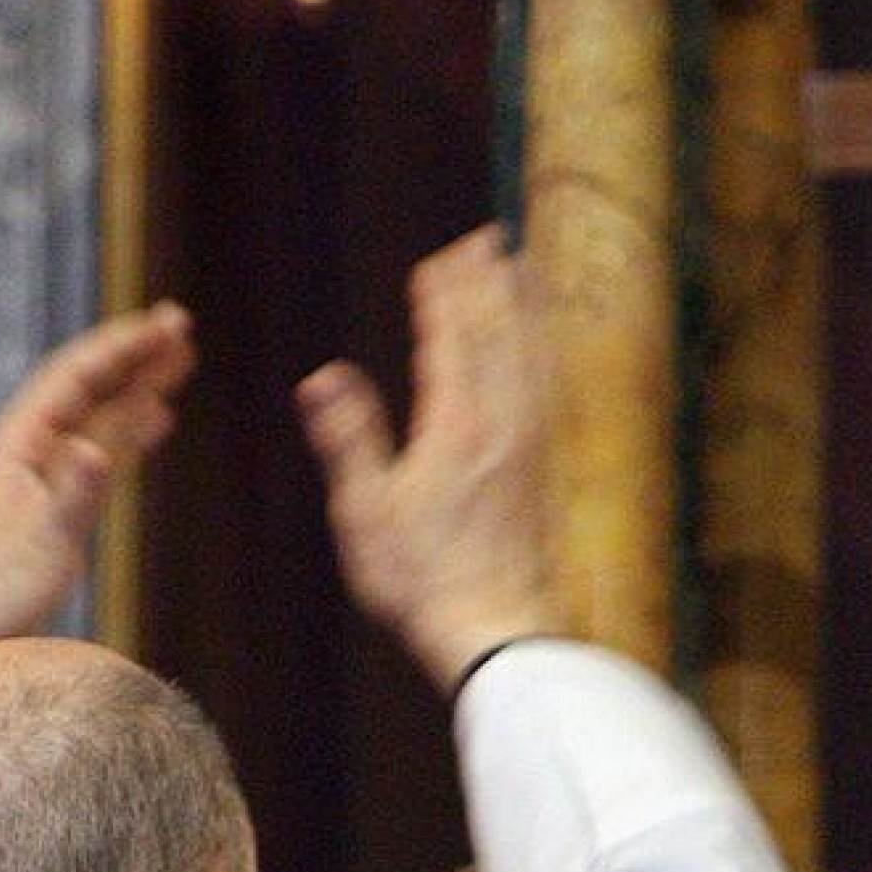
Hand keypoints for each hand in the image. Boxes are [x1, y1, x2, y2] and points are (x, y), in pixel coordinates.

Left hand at [0, 301, 195, 692]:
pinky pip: (93, 449)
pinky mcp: (45, 502)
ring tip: (180, 362)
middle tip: (183, 326)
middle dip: (133, 355)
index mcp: (13, 445)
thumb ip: (74, 493)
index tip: (168, 325)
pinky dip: (126, 429)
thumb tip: (96, 448)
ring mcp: (33, 474)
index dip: (123, 346)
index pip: (74, 377)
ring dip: (134, 387)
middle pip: (85, 386)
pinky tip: (153, 422)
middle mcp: (21, 450)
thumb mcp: (44, 544)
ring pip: (92, 416)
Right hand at [296, 225, 563, 691]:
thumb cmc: (424, 581)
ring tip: (522, 268)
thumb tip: (324, 378)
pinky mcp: (544, 471)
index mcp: (456, 427)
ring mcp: (530, 447)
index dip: (444, 297)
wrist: (498, 632)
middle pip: (499, 335)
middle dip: (490, 284)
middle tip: (488, 238)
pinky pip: (547, 390)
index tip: (438, 258)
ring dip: (524, 307)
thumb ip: (351, 438)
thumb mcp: (368, 512)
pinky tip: (541, 349)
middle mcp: (502, 426)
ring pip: (532, 356)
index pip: (451, 341)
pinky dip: (543, 353)